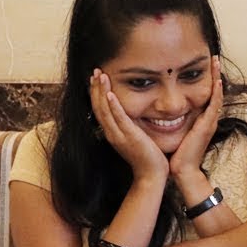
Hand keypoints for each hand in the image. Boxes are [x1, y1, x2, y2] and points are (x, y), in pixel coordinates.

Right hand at [89, 69, 168, 185]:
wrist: (152, 175)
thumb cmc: (147, 157)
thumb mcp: (135, 138)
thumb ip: (130, 127)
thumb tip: (131, 116)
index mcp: (112, 133)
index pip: (100, 109)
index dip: (96, 93)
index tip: (96, 78)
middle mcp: (112, 133)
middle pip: (98, 107)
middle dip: (96, 87)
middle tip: (95, 70)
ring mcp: (119, 135)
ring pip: (105, 110)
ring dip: (101, 91)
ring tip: (99, 75)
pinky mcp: (129, 137)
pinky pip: (118, 118)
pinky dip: (113, 106)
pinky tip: (109, 94)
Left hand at [168, 56, 222, 180]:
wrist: (183, 170)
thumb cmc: (178, 154)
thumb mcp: (177, 133)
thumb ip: (174, 121)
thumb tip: (162, 112)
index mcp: (201, 120)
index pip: (207, 96)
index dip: (207, 81)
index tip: (205, 66)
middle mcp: (208, 119)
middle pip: (214, 92)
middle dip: (215, 75)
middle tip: (214, 58)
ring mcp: (209, 122)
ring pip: (216, 95)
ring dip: (217, 78)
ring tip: (216, 63)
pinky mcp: (206, 126)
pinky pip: (214, 106)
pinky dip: (216, 93)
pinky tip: (217, 81)